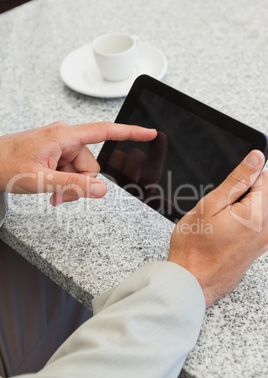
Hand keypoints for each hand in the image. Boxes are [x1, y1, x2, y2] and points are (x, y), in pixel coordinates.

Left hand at [0, 121, 155, 205]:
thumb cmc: (5, 163)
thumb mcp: (41, 179)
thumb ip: (73, 185)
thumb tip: (101, 189)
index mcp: (65, 136)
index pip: (105, 131)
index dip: (130, 133)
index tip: (149, 133)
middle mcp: (66, 138)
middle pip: (92, 165)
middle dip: (80, 184)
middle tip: (59, 195)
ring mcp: (61, 146)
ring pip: (82, 172)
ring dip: (70, 186)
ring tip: (51, 193)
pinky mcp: (56, 154)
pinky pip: (71, 172)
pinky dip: (65, 184)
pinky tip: (51, 190)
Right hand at [168, 150, 267, 307]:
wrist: (193, 281)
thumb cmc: (195, 248)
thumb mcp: (211, 205)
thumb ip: (237, 180)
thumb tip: (256, 158)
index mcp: (258, 213)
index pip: (264, 178)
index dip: (242, 178)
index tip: (226, 190)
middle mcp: (267, 228)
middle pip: (263, 194)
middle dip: (242, 193)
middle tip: (220, 207)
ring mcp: (265, 240)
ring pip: (259, 209)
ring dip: (241, 208)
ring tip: (221, 221)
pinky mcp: (259, 248)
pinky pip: (257, 224)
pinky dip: (242, 221)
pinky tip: (224, 231)